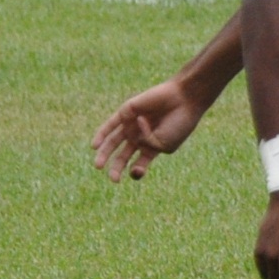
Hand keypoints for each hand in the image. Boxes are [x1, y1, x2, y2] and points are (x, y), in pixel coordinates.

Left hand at [91, 79, 208, 181]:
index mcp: (152, 147)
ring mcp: (132, 124)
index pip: (138, 164)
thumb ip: (147, 150)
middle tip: (113, 179)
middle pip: (123, 155)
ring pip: (114, 141)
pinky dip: (102, 135)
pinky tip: (95, 146)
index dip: (136, 171)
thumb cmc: (179, 124)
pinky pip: (110, 125)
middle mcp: (140, 136)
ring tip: (99, 166)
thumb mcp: (164, 144)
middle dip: (117, 167)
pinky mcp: (126, 112)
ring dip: (105, 154)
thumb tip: (130, 145)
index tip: (136, 172)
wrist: (184, 99)